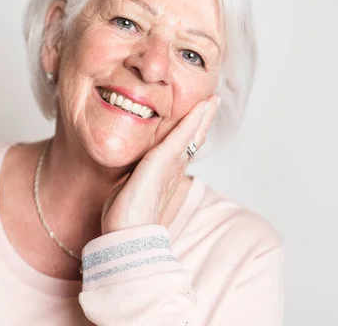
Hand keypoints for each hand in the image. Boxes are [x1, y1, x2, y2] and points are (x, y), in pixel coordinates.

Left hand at [101, 95, 220, 234]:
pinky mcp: (162, 164)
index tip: (198, 115)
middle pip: (192, 140)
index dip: (190, 131)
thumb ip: (133, 176)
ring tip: (212, 100)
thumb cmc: (124, 219)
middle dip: (202, 120)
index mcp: (165, 175)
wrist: (126, 237)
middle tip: (213, 101)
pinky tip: (200, 107)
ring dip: (202, 117)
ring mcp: (170, 167)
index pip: (181, 148)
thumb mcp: (129, 188)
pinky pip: (180, 138)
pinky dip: (191, 121)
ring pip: (190, 136)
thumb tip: (129, 173)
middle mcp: (172, 170)